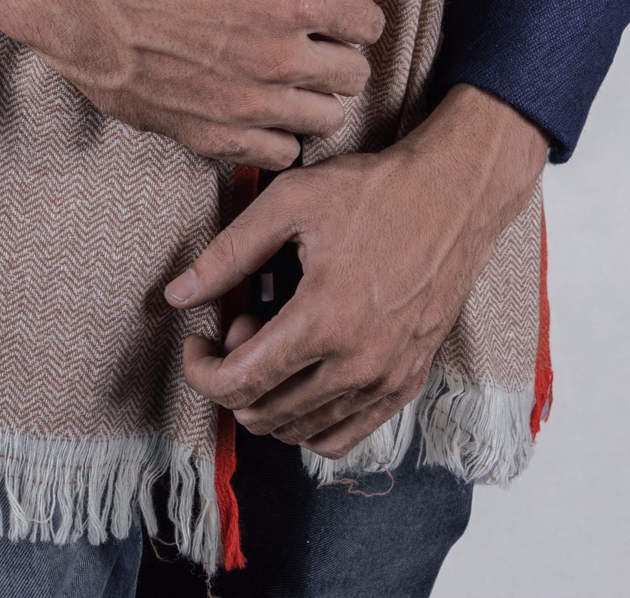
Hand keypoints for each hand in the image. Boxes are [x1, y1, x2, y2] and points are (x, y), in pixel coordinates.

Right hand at [0, 0, 385, 169]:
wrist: (87, 0)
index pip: (368, 23)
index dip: (355, 14)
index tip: (336, 13)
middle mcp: (279, 58)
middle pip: (356, 76)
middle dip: (341, 57)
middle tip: (314, 46)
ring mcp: (248, 105)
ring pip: (326, 121)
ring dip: (315, 99)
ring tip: (289, 80)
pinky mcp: (215, 137)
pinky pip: (279, 155)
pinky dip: (279, 137)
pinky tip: (261, 111)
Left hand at [164, 85, 548, 458]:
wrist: (453, 196)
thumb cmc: (373, 192)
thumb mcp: (291, 202)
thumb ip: (228, 252)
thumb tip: (176, 294)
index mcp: (323, 320)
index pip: (240, 382)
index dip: (201, 371)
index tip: (194, 343)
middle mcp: (357, 364)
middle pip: (265, 412)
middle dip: (235, 375)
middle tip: (244, 320)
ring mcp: (386, 380)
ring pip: (300, 429)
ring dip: (269, 396)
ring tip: (276, 337)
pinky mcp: (407, 382)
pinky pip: (344, 436)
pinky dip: (308, 422)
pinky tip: (301, 378)